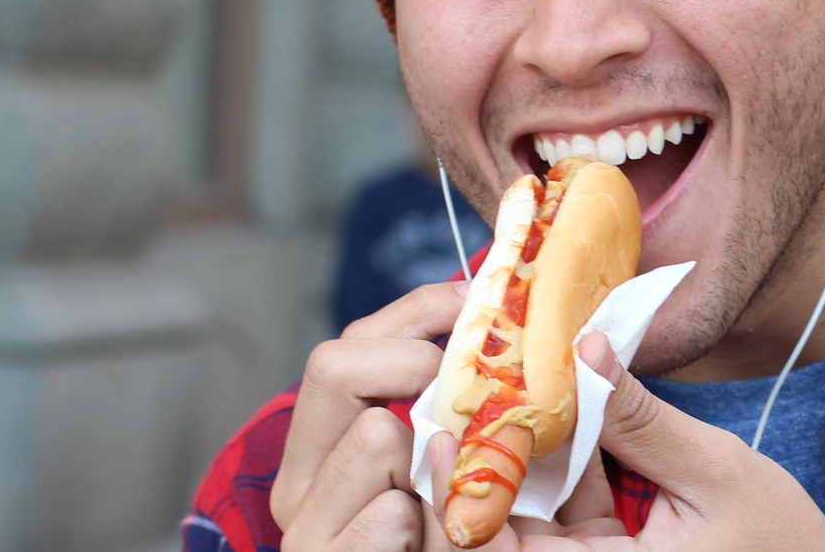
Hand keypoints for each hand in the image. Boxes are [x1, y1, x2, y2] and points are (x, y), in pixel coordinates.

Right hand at [272, 281, 469, 551]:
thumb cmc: (476, 551)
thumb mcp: (463, 471)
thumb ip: (468, 403)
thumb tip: (524, 326)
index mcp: (326, 451)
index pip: (349, 346)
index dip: (413, 310)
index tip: (470, 298)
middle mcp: (301, 488)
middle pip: (334, 366)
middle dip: (411, 363)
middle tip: (462, 386)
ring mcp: (311, 533)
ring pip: (376, 432)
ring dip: (436, 459)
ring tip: (458, 498)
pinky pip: (397, 512)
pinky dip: (436, 524)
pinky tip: (441, 544)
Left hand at [438, 334, 824, 550]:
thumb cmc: (780, 541)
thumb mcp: (716, 472)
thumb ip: (643, 420)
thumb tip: (588, 348)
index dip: (457, 500)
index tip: (442, 435)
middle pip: (495, 542)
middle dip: (469, 475)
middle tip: (448, 406)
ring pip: (520, 525)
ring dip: (505, 466)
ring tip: (489, 395)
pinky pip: (557, 517)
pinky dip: (549, 469)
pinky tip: (543, 412)